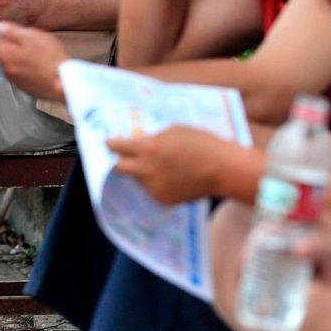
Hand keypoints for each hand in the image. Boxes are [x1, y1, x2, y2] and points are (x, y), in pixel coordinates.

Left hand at [0, 21, 67, 100]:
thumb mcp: (32, 36)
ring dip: (15, 52)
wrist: (65, 85)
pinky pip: (19, 69)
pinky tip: (36, 61)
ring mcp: (14, 79)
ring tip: (32, 48)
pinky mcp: (24, 85)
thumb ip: (13, 31)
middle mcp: (5, 68)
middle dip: (2, 41)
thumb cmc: (50, 59)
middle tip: (13, 32)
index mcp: (5, 54)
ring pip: (10, 60)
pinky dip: (23, 63)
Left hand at [106, 126, 234, 204]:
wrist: (223, 169)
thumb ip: (154, 138)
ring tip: (162, 165)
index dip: (112, 144)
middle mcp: (147, 170)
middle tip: (128, 156)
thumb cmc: (202, 143)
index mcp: (148, 148)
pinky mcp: (164, 200)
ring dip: (142, 172)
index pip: (118, 147)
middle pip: (120, 168)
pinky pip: (152, 190)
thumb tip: (141, 141)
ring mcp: (155, 187)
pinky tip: (173, 176)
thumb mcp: (174, 130)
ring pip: (138, 179)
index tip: (108, 143)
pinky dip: (157, 183)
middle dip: (122, 161)